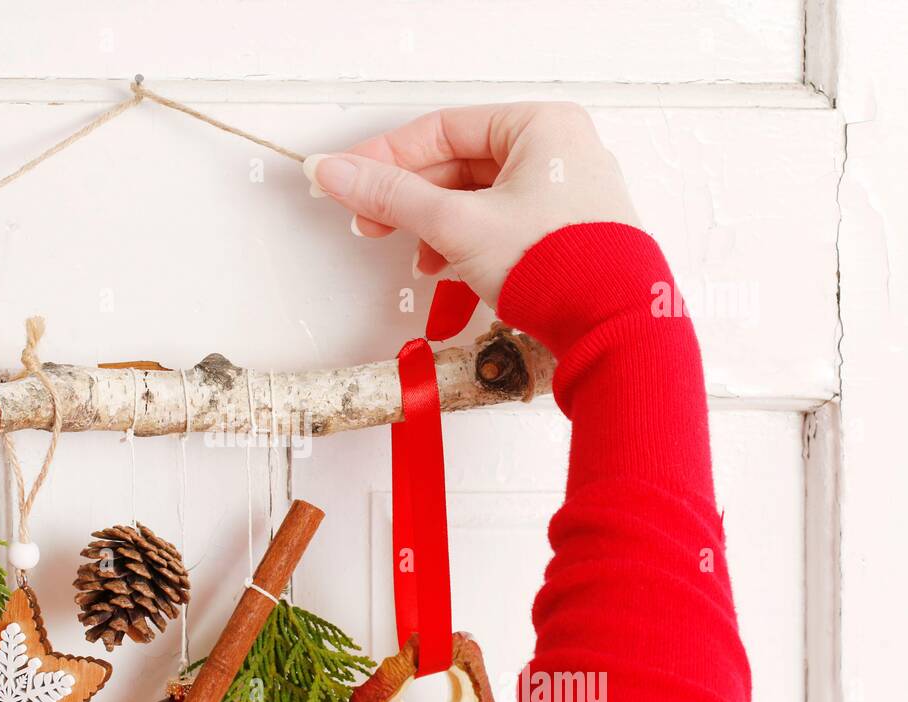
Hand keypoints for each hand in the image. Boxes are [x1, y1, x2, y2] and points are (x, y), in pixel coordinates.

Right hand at [302, 102, 639, 307]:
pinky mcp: (563, 236)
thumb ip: (390, 196)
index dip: (388, 156)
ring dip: (435, 227)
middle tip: (368, 220)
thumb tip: (336, 172)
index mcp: (542, 127)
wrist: (611, 329)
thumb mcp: (456, 224)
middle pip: (458, 165)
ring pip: (477, 199)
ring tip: (416, 258)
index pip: (444, 130)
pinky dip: (466, 245)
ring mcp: (564, 196)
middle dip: (410, 199)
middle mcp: (558, 153)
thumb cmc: (557, 265)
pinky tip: (446, 270)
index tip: (348, 176)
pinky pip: (500, 226)